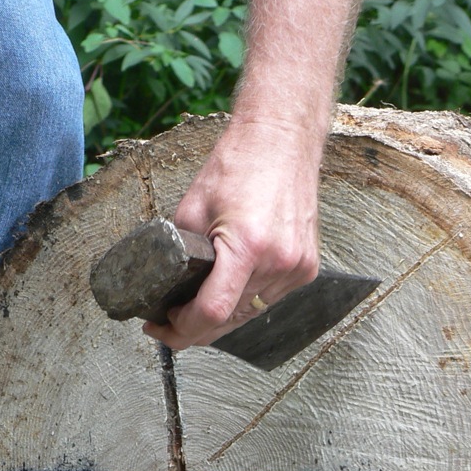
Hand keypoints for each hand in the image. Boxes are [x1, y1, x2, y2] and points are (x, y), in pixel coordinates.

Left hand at [142, 118, 322, 350]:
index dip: (183, 329)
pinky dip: (244, 301)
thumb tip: (168, 287)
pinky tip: (227, 294)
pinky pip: (268, 300)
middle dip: (195, 330)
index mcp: (248, 245)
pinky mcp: (307, 267)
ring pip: (249, 314)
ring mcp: (297, 267)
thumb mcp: (192, 209)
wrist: (282, 141)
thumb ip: (180, 254)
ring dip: (221, 318)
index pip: (213, 312)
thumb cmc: (238, 165)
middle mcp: (279, 261)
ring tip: (194, 311)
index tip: (163, 325)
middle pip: (231, 320)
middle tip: (168, 326)